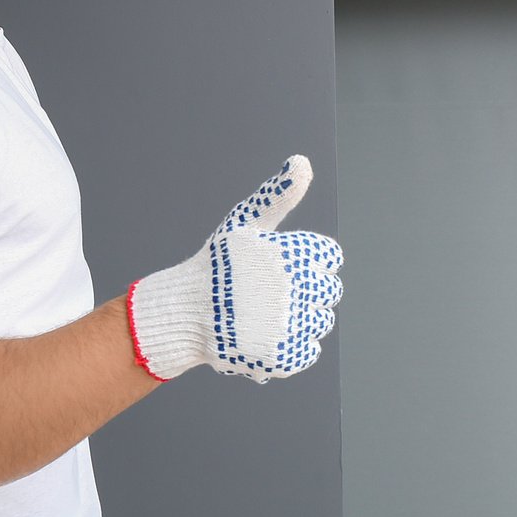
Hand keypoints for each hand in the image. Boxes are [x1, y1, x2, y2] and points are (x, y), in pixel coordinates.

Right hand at [127, 155, 343, 382]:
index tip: (283, 268)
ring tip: (267, 315)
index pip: (330, 258)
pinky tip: (268, 335)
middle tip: (271, 294)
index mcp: (290, 252)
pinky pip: (310, 352)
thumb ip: (280, 194)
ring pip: (321, 322)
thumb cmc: (218, 264)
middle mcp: (293, 287)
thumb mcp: (246, 221)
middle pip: (330, 291)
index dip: (310, 262)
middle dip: (306, 291)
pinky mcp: (282, 355)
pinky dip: (294, 347)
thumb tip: (302, 161)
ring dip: (301, 320)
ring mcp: (288, 324)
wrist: (186, 312)